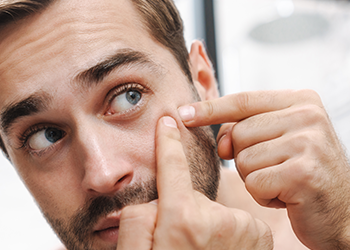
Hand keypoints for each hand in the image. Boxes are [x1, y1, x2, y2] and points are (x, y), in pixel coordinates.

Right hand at [118, 116, 272, 249]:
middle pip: (190, 197)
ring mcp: (243, 227)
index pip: (173, 167)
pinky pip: (233, 221)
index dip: (168, 142)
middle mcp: (217, 219)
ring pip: (212, 210)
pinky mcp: (259, 235)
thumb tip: (157, 199)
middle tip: (181, 242)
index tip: (168, 121)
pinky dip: (225, 233)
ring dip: (204, 225)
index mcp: (181, 220)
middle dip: (183, 211)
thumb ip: (137, 219)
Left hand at [178, 89, 349, 248]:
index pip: (242, 100)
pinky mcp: (304, 172)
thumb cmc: (303, 173)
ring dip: (255, 178)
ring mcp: (308, 142)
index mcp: (300, 101)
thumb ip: (247, 130)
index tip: (183, 113)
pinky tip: (287, 196)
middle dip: (244, 157)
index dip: (209, 109)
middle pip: (238, 133)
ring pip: (243, 159)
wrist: (340, 211)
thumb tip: (221, 141)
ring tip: (282, 181)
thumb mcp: (277, 140)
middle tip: (274, 168)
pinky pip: (254, 182)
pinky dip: (264, 195)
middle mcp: (307, 115)